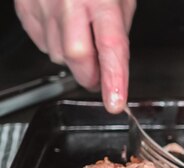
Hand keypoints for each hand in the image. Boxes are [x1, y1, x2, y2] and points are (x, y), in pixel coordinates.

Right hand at [14, 0, 135, 113]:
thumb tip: (114, 61)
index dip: (114, 78)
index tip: (115, 102)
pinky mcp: (24, 7)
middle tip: (100, 79)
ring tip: (82, 40)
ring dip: (73, 59)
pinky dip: (54, 45)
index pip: (110, 46)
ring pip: (56, 53)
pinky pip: (40, 41)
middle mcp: (68, 1)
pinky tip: (63, 30)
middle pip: (76, 56)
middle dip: (90, 76)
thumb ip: (118, 27)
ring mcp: (42, 4)